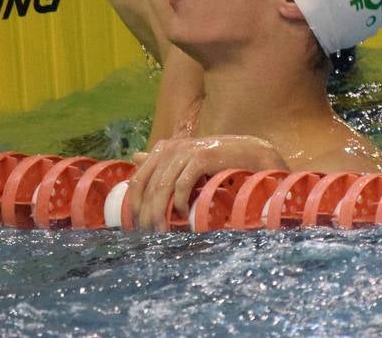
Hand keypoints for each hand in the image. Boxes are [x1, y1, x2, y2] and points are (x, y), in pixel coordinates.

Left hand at [127, 135, 287, 231]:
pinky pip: (182, 184)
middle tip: (149, 234)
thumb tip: (135, 157)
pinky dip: (179, 202)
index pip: (138, 180)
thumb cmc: (216, 161)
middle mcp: (171, 147)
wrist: (248, 153)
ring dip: (160, 213)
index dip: (134, 204)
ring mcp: (185, 151)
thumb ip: (161, 162)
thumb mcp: (186, 162)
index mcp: (163, 149)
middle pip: (149, 186)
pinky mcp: (201, 157)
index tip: (136, 225)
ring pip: (163, 187)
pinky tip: (183, 214)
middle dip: (147, 214)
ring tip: (162, 231)